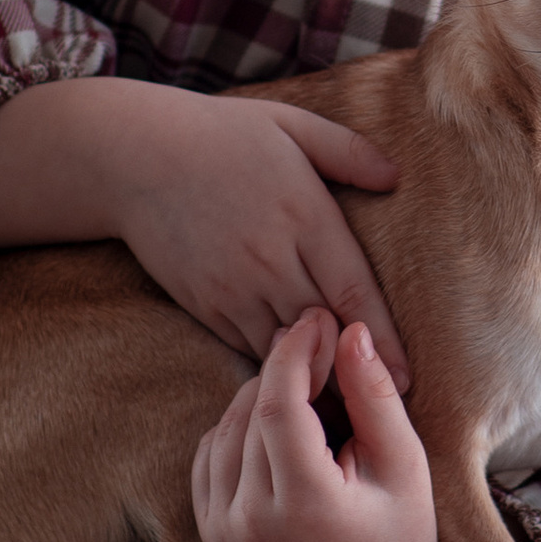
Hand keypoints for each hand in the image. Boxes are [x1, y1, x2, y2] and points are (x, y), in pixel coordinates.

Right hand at [0, 77, 408, 384]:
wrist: (134, 156)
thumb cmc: (221, 135)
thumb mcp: (292, 126)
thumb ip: (348, 152)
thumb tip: (396, 178)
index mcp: (305, 215)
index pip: (354, 290)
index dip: (382, 340)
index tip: (406, 380)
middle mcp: (273, 259)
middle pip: (323, 332)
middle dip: (352, 373)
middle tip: (386, 411)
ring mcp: (235, 287)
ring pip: (285, 350)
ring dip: (313, 378)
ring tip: (344, 415)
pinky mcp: (206, 304)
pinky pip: (248, 346)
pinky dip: (272, 366)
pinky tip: (293, 386)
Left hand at [192, 310, 445, 541]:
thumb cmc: (403, 528)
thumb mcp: (404, 460)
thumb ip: (374, 395)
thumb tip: (351, 331)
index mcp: (303, 508)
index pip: (278, 407)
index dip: (295, 353)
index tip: (318, 319)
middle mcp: (251, 525)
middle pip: (251, 412)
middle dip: (283, 366)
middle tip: (321, 341)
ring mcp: (225, 533)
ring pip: (226, 427)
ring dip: (262, 393)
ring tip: (308, 386)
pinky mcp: (213, 534)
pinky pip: (210, 454)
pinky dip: (239, 425)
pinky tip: (278, 423)